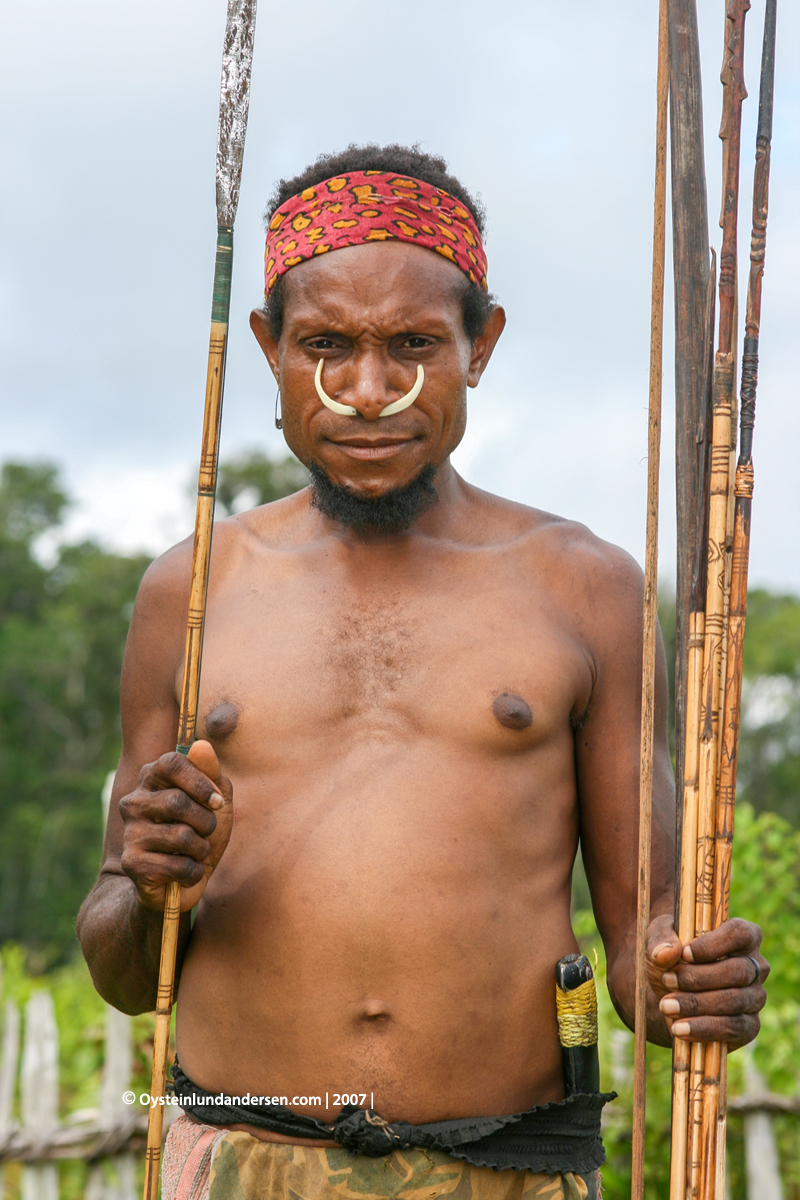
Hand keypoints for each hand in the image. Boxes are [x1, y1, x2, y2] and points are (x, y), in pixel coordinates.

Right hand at [119, 741, 232, 911]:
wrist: (183, 880)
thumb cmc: (200, 831)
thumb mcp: (216, 799)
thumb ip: (212, 772)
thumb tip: (201, 745)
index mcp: (151, 778)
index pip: (171, 763)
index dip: (200, 781)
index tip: (217, 801)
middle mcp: (133, 802)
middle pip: (177, 802)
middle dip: (206, 821)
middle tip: (206, 831)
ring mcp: (130, 833)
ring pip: (180, 836)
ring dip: (201, 848)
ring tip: (194, 852)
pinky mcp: (132, 864)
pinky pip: (177, 865)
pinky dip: (192, 872)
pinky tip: (184, 872)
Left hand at [645, 913, 767, 1049]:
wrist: (669, 992)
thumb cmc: (671, 957)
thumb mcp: (660, 940)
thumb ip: (660, 940)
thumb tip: (665, 953)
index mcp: (743, 935)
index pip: (740, 934)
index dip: (714, 944)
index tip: (684, 954)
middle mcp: (756, 965)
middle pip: (738, 970)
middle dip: (698, 978)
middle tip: (667, 980)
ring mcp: (756, 997)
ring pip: (735, 1001)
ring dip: (697, 1004)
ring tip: (666, 1006)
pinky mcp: (750, 1025)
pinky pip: (734, 1028)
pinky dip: (704, 1029)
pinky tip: (679, 1028)